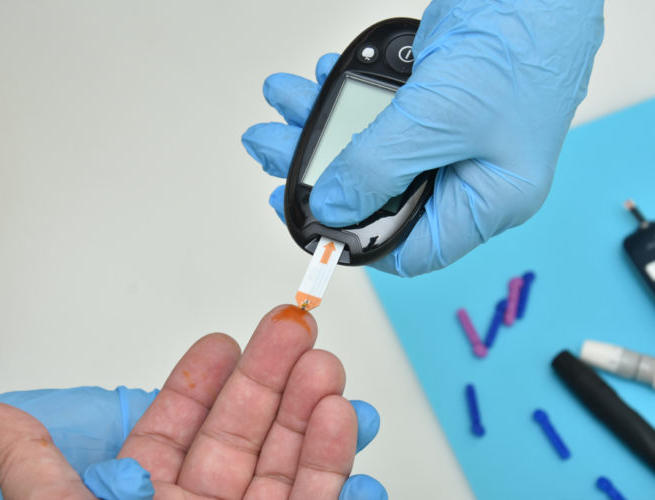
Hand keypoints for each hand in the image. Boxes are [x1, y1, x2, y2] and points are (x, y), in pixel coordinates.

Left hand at [0, 305, 384, 498]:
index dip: (202, 381)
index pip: (177, 428)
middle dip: (269, 376)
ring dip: (308, 410)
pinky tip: (338, 419)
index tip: (224, 342)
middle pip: (242, 432)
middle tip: (290, 329)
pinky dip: (332, 462)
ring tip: (322, 366)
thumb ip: (35, 466)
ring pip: (286, 461)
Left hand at [242, 0, 603, 275]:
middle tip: (271, 148)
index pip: (407, 247)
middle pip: (376, 195)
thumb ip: (378, 167)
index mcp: (487, 201)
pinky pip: (378, 116)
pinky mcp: (434, 107)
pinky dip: (346, 99)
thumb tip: (330, 205)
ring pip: (370, 152)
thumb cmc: (522, 45)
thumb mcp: (440, 116)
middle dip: (318, 169)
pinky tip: (319, 80)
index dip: (348, 237)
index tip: (302, 214)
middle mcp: (467, 178)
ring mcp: (448, 141)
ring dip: (322, 125)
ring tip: (284, 100)